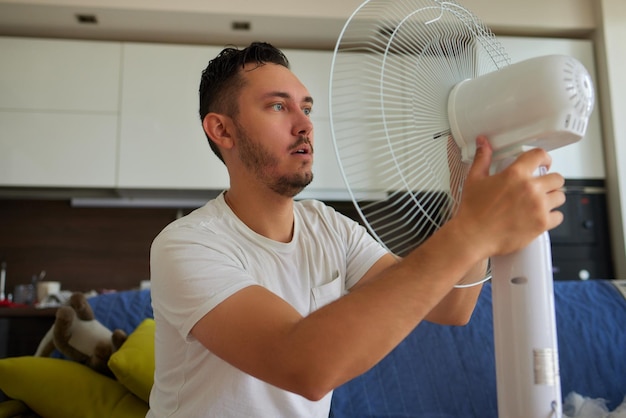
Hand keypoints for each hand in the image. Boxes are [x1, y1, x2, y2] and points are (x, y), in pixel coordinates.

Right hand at [452, 136, 564, 257]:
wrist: (473, 236)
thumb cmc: (472, 211)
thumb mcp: (474, 180)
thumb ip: (482, 159)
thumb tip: (483, 143)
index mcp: (515, 174)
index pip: (540, 156)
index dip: (544, 158)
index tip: (544, 163)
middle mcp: (531, 189)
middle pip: (557, 178)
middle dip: (550, 181)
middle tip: (541, 187)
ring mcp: (538, 207)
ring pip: (560, 197)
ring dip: (552, 198)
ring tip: (540, 203)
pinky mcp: (542, 224)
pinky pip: (559, 217)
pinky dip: (552, 217)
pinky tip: (540, 217)